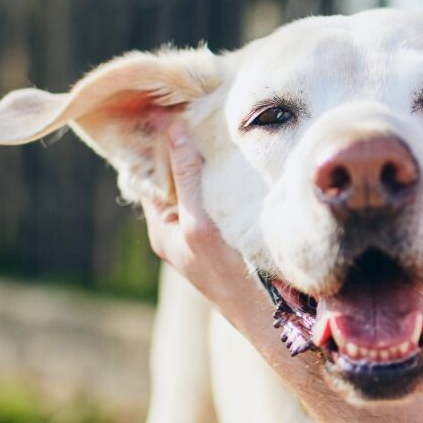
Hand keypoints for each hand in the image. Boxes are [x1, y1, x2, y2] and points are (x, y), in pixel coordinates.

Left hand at [139, 120, 258, 319]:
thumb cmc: (230, 277)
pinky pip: (221, 194)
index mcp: (163, 227)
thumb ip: (187, 178)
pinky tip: (239, 153)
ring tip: (217, 121)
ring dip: (208, 157)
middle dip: (183, 144)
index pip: (150, 172)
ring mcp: (207, 230)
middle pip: (176, 175)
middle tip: (195, 104)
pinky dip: (225, 173)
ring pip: (201, 183)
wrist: (271, 319)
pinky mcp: (232, 231)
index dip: (156, 141)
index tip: (167, 104)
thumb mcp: (200, 223)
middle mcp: (181, 228)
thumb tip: (173, 129)